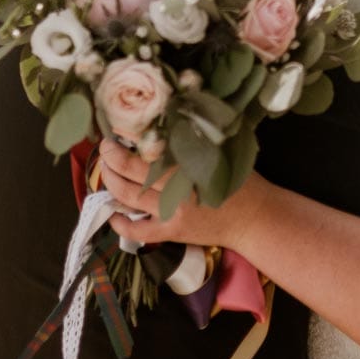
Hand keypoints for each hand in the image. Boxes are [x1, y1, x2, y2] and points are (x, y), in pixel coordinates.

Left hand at [99, 138, 264, 251]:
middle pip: (133, 171)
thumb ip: (194, 141)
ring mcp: (173, 212)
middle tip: (104, 147)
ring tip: (104, 171)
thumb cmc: (239, 181)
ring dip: (111, 183)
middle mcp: (179, 188)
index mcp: (190, 164)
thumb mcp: (221, 153)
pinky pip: (140, 231)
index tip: (117, 130)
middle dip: (112, 158)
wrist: (254, 217)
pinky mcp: (173, 232)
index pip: (151, 149)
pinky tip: (112, 213)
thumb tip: (163, 126)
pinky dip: (122, 224)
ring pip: (131, 197)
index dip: (129, 139)